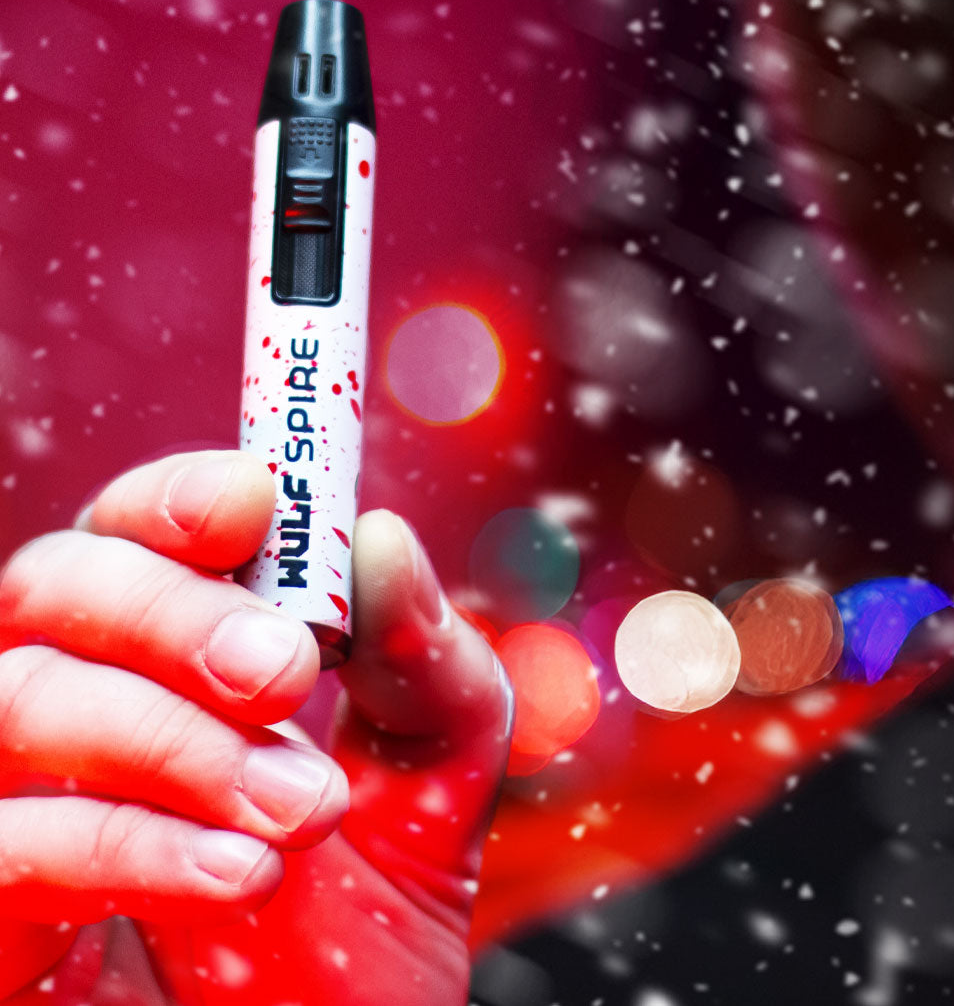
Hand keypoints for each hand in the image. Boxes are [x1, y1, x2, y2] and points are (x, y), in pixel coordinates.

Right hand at [0, 451, 511, 1003]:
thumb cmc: (368, 935)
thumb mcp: (433, 783)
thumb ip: (427, 663)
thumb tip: (382, 539)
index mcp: (173, 666)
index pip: (132, 533)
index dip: (177, 496)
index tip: (258, 504)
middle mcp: (77, 721)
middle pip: (51, 586)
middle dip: (176, 614)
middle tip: (288, 673)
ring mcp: (17, 814)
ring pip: (16, 701)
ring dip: (175, 740)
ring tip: (305, 809)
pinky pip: (1, 844)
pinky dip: (124, 843)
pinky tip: (238, 873)